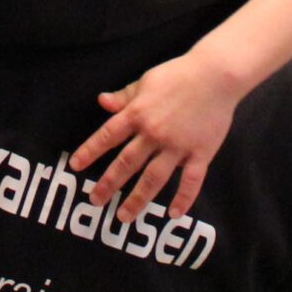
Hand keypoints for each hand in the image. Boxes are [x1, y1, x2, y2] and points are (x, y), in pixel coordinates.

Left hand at [67, 52, 245, 223]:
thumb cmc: (178, 74)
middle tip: (94, 201)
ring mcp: (178, 145)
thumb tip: (102, 101)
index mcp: (138, 113)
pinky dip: (183, 199)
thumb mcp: (146, 81)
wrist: (216, 74)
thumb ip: (125, 96)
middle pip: (126, 163)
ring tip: (124, 216)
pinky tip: (173, 214)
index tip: (75, 167)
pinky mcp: (200, 152)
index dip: (90, 151)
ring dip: (138, 199)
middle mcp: (154, 132)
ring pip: (154, 178)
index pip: (107, 136)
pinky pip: (191, 180)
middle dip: (108, 184)